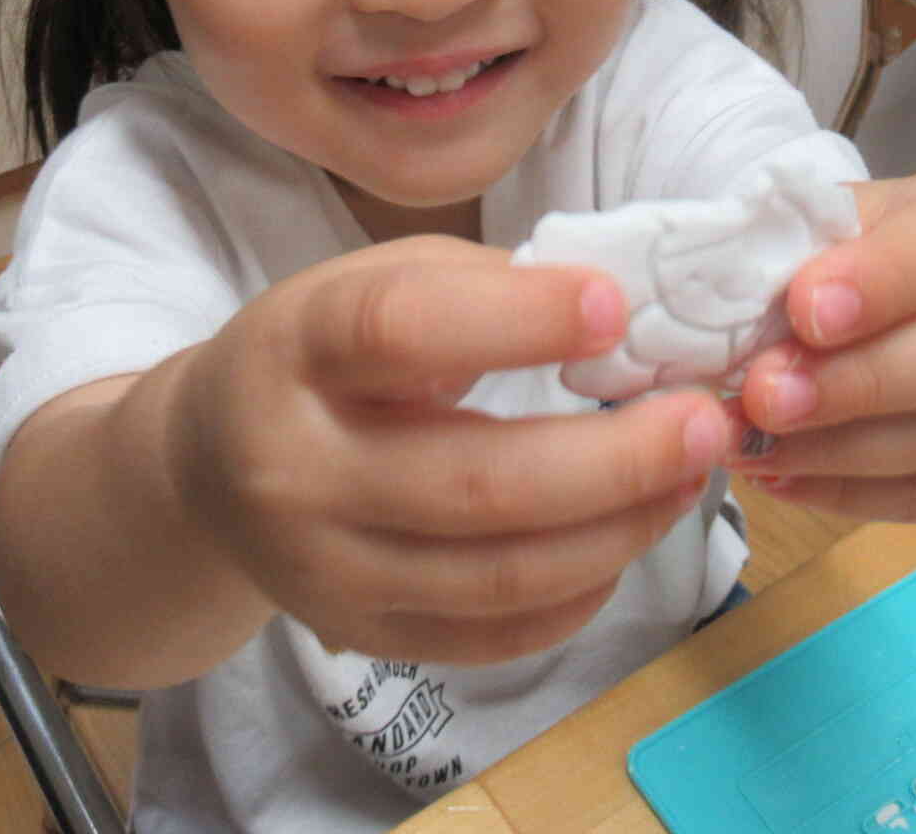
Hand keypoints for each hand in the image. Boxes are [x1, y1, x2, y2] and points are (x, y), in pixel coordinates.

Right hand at [171, 236, 731, 664]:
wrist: (211, 466)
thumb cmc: (320, 353)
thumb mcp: (369, 281)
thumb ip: (483, 286)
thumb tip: (628, 311)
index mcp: (297, 348)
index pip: (401, 333)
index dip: (516, 321)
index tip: (616, 306)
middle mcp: (298, 468)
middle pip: (475, 483)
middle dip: (614, 459)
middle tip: (704, 421)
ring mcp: (326, 570)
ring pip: (500, 573)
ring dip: (620, 528)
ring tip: (689, 475)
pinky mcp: (363, 634)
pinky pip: (494, 633)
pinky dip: (581, 592)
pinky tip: (628, 536)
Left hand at [727, 167, 915, 522]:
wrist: (903, 297)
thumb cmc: (865, 254)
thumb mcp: (837, 225)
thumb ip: (802, 253)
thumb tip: (742, 310)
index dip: (885, 279)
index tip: (805, 310)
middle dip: (860, 381)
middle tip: (764, 397)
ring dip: (847, 450)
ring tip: (759, 446)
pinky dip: (860, 495)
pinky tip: (790, 478)